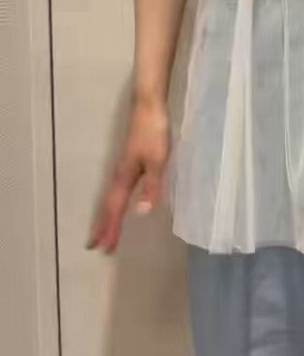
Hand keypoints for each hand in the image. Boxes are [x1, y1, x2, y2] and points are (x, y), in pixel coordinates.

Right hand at [86, 97, 169, 253]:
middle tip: (95, 246)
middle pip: (109, 206)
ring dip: (106, 216)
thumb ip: (151, 188)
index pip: (115, 210)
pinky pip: (118, 190)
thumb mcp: (158, 162)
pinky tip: (119, 203)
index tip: (105, 249)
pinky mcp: (129, 163)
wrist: (149, 107)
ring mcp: (123, 169)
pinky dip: (114, 203)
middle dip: (103, 226)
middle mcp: (120, 176)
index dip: (111, 229)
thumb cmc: (154, 133)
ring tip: (102, 231)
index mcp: (125, 178)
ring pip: (111, 198)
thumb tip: (141, 214)